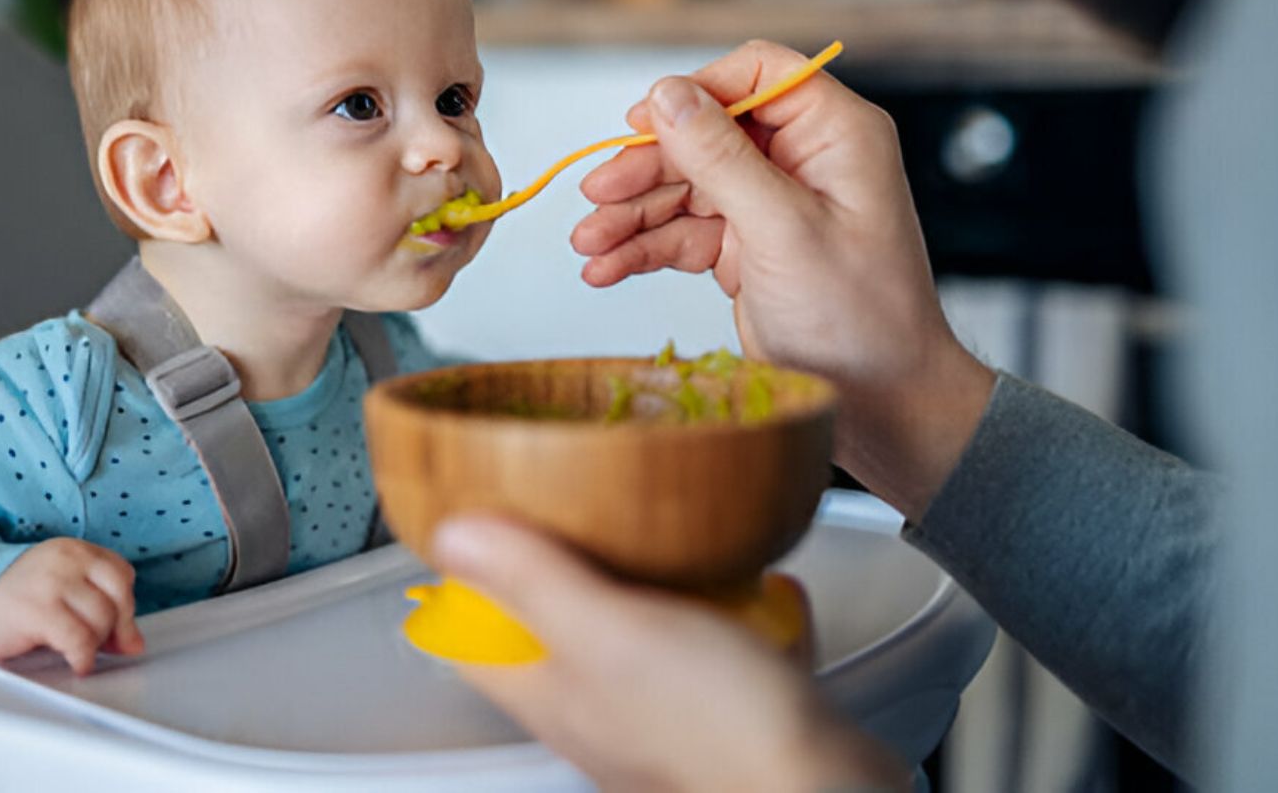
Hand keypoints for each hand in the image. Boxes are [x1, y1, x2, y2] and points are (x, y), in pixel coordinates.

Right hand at [0, 537, 145, 672]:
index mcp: (74, 550)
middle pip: (118, 597)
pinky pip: (79, 640)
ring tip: (77, 650)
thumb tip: (134, 643)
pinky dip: (84, 657)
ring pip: (102, 619)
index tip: (117, 628)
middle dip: (115, 628)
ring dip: (96, 644)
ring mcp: (52, 582)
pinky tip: (77, 662)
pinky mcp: (37, 610)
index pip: (121, 575)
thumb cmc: (13, 601)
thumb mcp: (62, 594)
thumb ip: (100, 609)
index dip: (124, 607)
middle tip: (100, 645)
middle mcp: (66, 560)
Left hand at [434, 516, 909, 791]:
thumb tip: (455, 535)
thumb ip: (530, 580)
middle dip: (565, 565)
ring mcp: (662, 713)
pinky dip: (740, 612)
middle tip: (576, 512)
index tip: (481, 518)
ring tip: (674, 542)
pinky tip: (760, 588)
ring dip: (657, 584)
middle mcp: (599, 707)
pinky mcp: (728, 715)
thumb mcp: (606, 632)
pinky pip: (722, 649)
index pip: (472, 638)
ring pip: (637, 635)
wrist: (822, 789)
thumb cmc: (717, 735)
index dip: (465, 579)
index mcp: (552, 691)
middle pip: (554, 628)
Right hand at [571, 40, 993, 518]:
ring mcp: (772, 205)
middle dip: (646, 166)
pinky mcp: (748, 248)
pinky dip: (644, 249)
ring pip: (685, 185)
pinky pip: (683, 232)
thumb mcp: (784, 230)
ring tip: (588, 246)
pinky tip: (606, 268)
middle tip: (596, 194)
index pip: (758, 72)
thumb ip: (721, 158)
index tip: (644, 122)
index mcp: (834, 135)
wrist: (880, 402)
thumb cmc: (860, 319)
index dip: (696, 91)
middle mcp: (802, 161)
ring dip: (632, 214)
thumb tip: (666, 94)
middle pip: (704, 133)